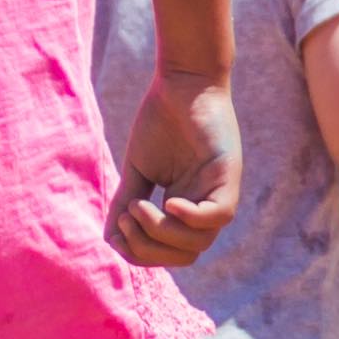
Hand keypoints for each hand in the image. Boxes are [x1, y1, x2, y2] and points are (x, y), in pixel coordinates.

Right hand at [113, 71, 242, 267]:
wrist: (183, 82)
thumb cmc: (161, 120)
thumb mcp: (138, 169)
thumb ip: (126, 202)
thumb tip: (110, 239)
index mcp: (184, 208)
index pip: (170, 254)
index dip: (141, 252)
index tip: (120, 222)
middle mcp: (204, 205)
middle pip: (186, 256)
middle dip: (149, 247)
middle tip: (128, 215)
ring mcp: (218, 192)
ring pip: (199, 242)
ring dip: (161, 232)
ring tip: (140, 205)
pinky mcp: (228, 175)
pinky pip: (219, 216)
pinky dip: (191, 218)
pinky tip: (169, 201)